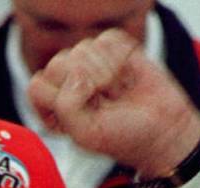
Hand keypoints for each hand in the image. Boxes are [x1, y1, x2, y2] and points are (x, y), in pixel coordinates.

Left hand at [28, 29, 199, 176]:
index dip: (61, 97)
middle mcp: (67, 82)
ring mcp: (90, 62)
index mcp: (53, 106)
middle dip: (87, 85)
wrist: (162, 128)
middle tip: (105, 103)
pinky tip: (127, 77)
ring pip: (82, 49)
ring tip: (118, 92)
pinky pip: (107, 39)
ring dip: (107, 74)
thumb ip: (65, 107)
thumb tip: (76, 74)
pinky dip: (121, 59)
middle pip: (57, 63)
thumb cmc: (121, 136)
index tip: (84, 113)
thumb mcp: (85, 133)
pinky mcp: (114, 48)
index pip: (37, 86)